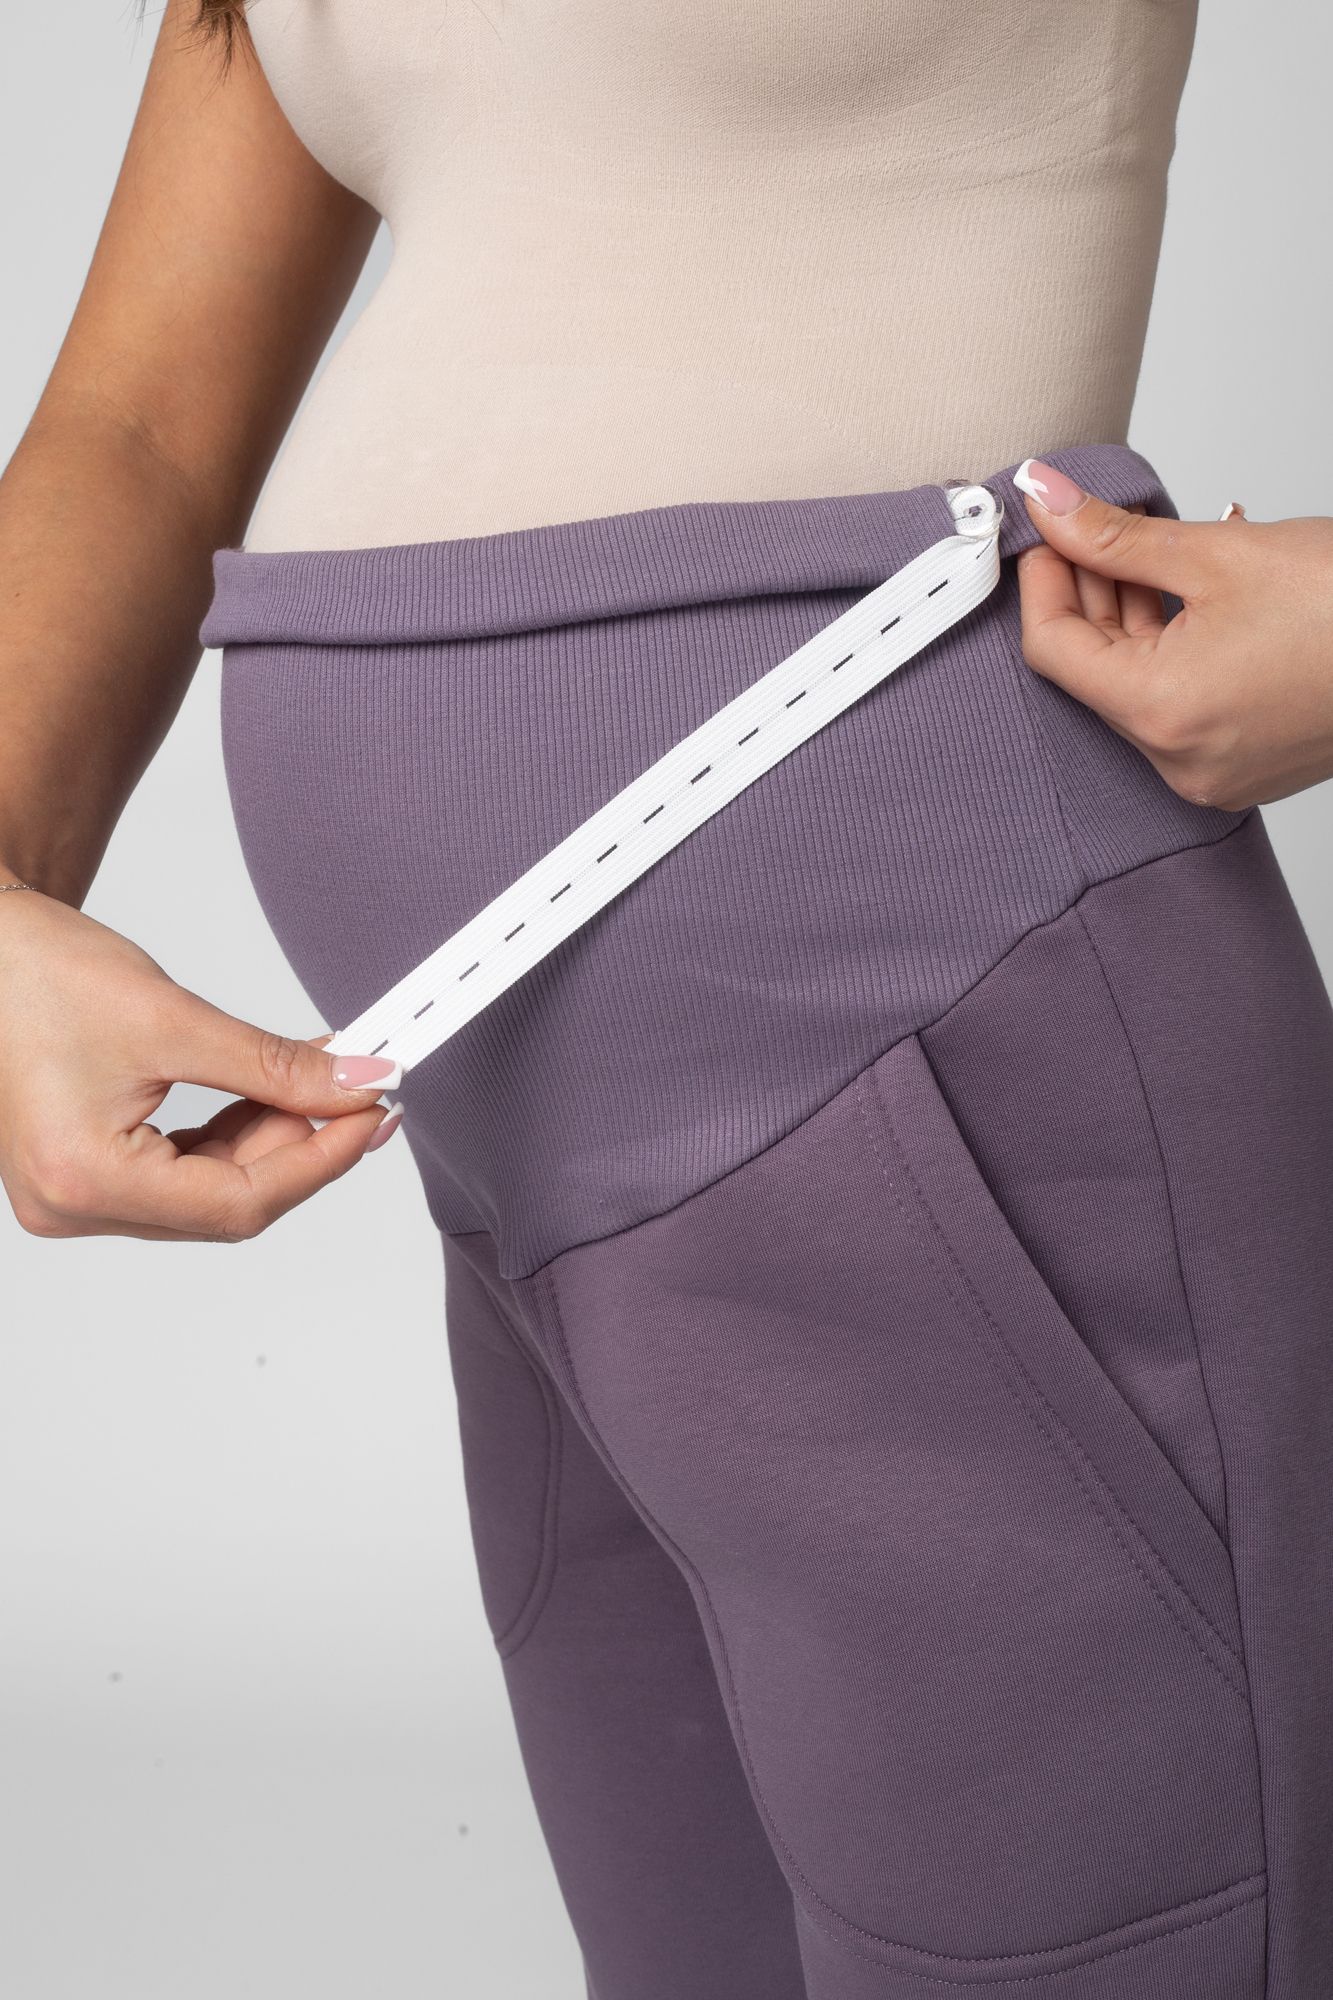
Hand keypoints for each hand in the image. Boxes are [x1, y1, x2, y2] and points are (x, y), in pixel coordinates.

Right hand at [0, 889, 400, 1241]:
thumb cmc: (36, 973)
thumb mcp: (173, 1019)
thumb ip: (274, 1065)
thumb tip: (355, 1086)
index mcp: (85, 1180)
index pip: (238, 1203)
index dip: (320, 1161)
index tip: (373, 1116)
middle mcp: (72, 1206)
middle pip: (226, 1203)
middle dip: (300, 1146)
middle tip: (359, 1094)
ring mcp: (74, 1196)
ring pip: (207, 1189)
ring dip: (270, 1136)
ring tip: (319, 1082)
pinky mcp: (83, 1171)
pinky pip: (179, 1171)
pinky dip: (232, 1133)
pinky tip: (271, 1093)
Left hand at [1015, 460, 1332, 809]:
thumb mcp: (1219, 553)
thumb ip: (1117, 535)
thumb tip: (1051, 500)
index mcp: (1163, 714)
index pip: (1054, 649)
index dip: (1043, 583)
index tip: (1048, 534)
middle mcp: (1181, 762)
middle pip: (1092, 672)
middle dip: (1087, 595)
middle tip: (1090, 530)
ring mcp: (1214, 774)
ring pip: (1135, 691)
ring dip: (1129, 622)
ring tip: (1144, 554)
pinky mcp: (1244, 768)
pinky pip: (1179, 710)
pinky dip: (1169, 655)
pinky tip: (1182, 599)